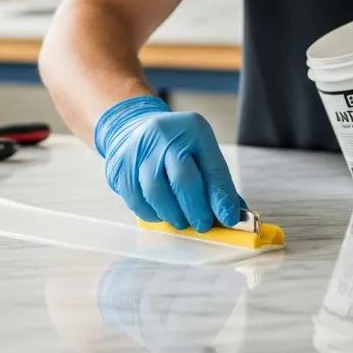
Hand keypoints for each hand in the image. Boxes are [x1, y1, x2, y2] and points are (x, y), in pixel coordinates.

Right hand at [94, 95, 244, 231]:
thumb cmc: (175, 147)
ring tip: (182, 221)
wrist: (132, 127)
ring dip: (173, 215)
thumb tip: (233, 218)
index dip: (222, 197)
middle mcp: (164, 135)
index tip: (229, 219)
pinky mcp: (119, 167)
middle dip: (196, 209)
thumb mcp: (200, 151)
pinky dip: (152, 214)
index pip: (212, 168)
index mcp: (193, 129)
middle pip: (183, 179)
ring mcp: (138, 150)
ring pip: (157, 192)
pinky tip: (161, 213)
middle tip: (203, 225)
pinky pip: (137, 200)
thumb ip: (216, 183)